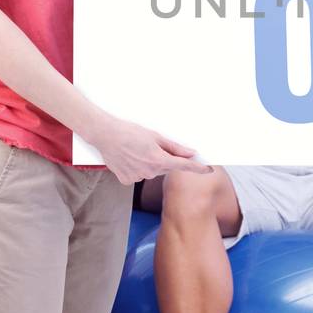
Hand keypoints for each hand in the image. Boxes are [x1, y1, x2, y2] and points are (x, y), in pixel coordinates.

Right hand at [81, 113, 207, 184]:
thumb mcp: (155, 136)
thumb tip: (191, 153)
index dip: (198, 168)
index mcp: (158, 160)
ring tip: (136, 150)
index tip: (208, 168)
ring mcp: (138, 177)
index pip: (184, 166)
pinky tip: (129, 158)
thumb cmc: (129, 132)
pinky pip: (139, 175)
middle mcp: (150, 172)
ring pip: (152, 172)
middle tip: (152, 146)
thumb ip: (175, 147)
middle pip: (166, 168)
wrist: (105, 135)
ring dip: (150, 163)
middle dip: (165, 159)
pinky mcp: (127, 180)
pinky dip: (137, 168)